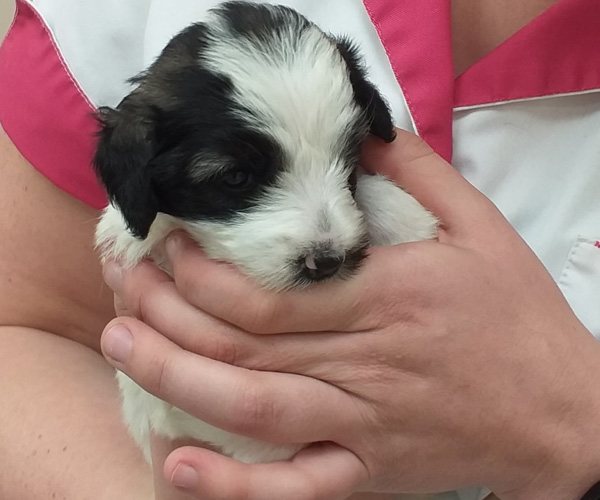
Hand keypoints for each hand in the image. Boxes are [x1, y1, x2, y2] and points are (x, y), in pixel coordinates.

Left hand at [101, 130, 599, 499]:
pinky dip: (235, 487)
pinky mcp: (370, 473)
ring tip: (123, 346)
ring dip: (179, 379)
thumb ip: (420, 174)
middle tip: (126, 289)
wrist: (564, 410)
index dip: (210, 274)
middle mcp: (372, 362)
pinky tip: (181, 467)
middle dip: (173, 315)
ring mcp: (367, 426)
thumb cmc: (520, 316)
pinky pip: (296, 489)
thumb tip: (365, 130)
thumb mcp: (483, 228)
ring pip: (257, 408)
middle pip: (251, 344)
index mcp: (395, 298)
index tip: (173, 249)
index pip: (279, 291)